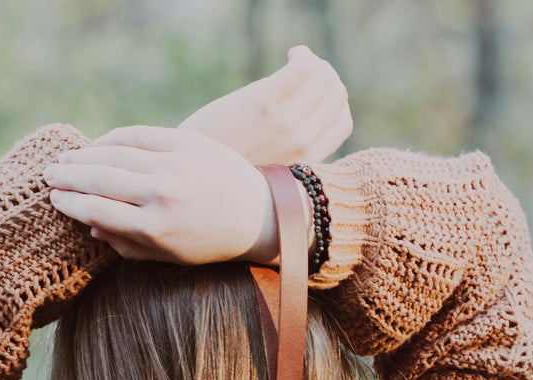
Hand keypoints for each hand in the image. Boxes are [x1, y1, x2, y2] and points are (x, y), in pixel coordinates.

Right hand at [44, 127, 278, 263]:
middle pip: (100, 180)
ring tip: (64, 159)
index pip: (98, 210)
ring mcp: (174, 165)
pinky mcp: (188, 142)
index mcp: (154, 228)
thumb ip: (127, 245)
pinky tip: (98, 144)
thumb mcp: (169, 256)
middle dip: (69, 177)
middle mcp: (160, 195)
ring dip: (84, 156)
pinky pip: (140, 135)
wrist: (259, 216)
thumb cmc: (209, 244)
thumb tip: (90, 225)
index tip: (54, 199)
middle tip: (48, 175)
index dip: (71, 203)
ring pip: (115, 154)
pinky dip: (114, 138)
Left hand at [178, 45, 350, 168]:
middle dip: (326, 77)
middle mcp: (301, 145)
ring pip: (324, 79)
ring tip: (297, 60)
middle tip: (305, 71)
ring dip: (315, 62)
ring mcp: (285, 124)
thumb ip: (289, 148)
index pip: (342, 123)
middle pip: (336, 96)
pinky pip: (304, 68)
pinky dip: (304, 55)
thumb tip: (303, 119)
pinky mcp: (265, 103)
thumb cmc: (226, 171)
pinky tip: (292, 54)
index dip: (333, 101)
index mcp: (305, 163)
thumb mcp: (268, 169)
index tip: (316, 91)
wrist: (190, 173)